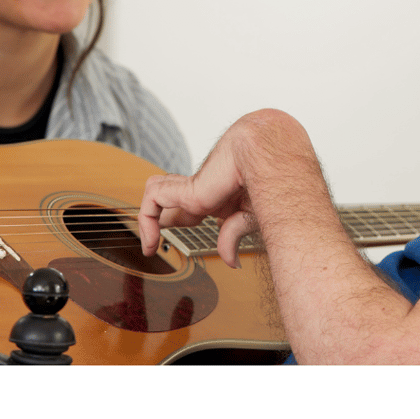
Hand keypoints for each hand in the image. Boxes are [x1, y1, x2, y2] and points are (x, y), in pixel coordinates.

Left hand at [137, 109, 310, 266]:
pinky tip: (154, 242)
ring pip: (158, 191)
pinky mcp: (188, 189)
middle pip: (172, 198)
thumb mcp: (251, 217)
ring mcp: (196, 187)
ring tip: (150, 244)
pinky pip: (154, 198)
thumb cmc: (272, 181)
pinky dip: (148, 220)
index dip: (179, 221)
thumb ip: (233, 235)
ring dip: (149, 217)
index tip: (174, 241)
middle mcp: (207, 188)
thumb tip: (230, 262)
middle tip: (150, 242)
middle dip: (159, 218)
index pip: (192, 206)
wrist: (271, 156)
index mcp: (222, 195)